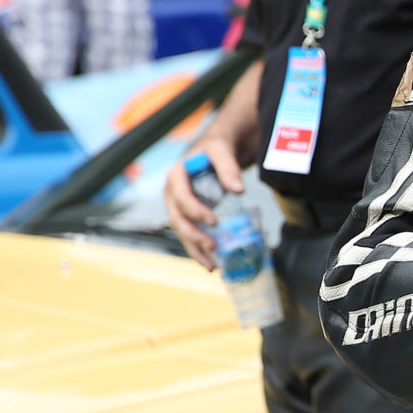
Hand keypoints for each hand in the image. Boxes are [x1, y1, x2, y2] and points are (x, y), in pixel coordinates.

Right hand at [164, 140, 245, 270]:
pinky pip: (190, 234)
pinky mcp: (190, 215)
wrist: (217, 150)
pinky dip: (199, 249)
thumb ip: (228, 167)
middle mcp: (173, 193)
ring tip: (211, 265)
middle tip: (212, 246)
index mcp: (176, 175)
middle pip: (177, 219)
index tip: (213, 221)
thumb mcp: (221, 150)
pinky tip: (212, 262)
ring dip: (194, 249)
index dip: (195, 211)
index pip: (181, 197)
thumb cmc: (216, 147)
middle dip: (193, 236)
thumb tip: (239, 190)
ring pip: (182, 232)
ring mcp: (180, 206)